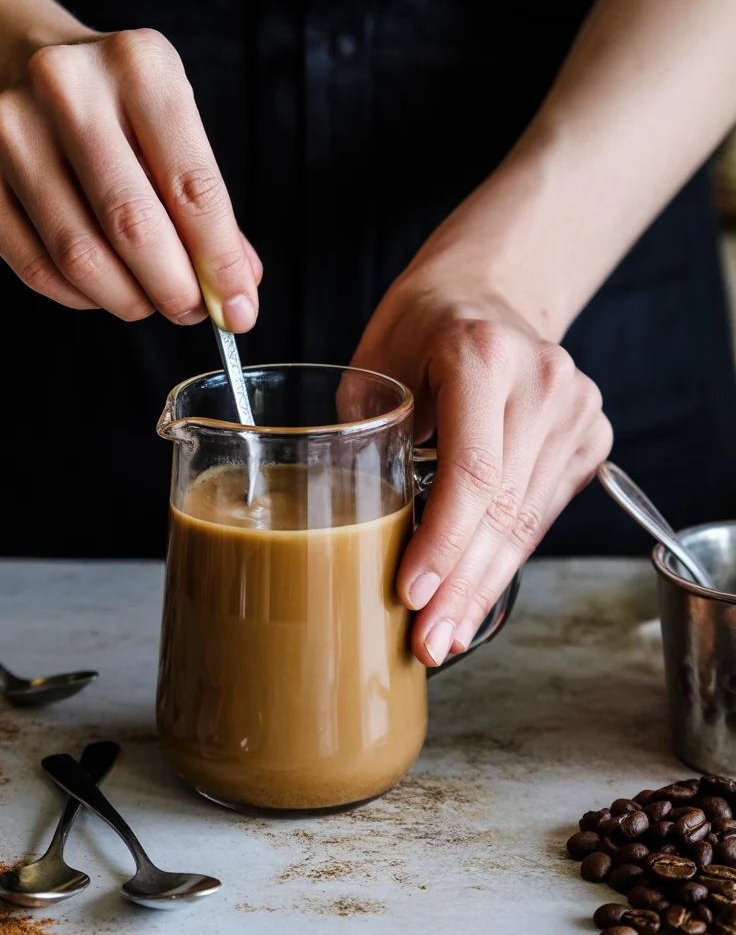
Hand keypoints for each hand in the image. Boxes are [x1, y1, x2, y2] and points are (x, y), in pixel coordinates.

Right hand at [0, 30, 260, 328]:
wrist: (21, 70)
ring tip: (148, 300)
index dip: (220, 263)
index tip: (238, 311)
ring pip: (79, 256)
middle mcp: (66, 85)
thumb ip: (211, 214)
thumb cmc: (120, 117)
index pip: (193, 187)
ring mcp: (7, 129)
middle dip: (173, 288)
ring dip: (127, 298)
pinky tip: (101, 287)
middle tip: (190, 312)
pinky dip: (80, 296)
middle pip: (132, 225)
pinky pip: (36, 269)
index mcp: (139, 64)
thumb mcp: (177, 136)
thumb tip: (237, 294)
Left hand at [352, 261, 611, 666]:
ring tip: (446, 636)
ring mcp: (576, 409)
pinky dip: (505, 559)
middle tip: (426, 642)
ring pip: (526, 522)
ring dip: (483, 586)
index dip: (442, 540)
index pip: (472, 469)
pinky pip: (541, 514)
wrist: (486, 293)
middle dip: (460, 585)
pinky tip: (476, 596)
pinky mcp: (588, 437)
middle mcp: (543, 380)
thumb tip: (346, 534)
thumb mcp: (374, 366)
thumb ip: (365, 438)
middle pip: (502, 507)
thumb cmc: (418, 329)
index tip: (411, 593)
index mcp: (482, 353)